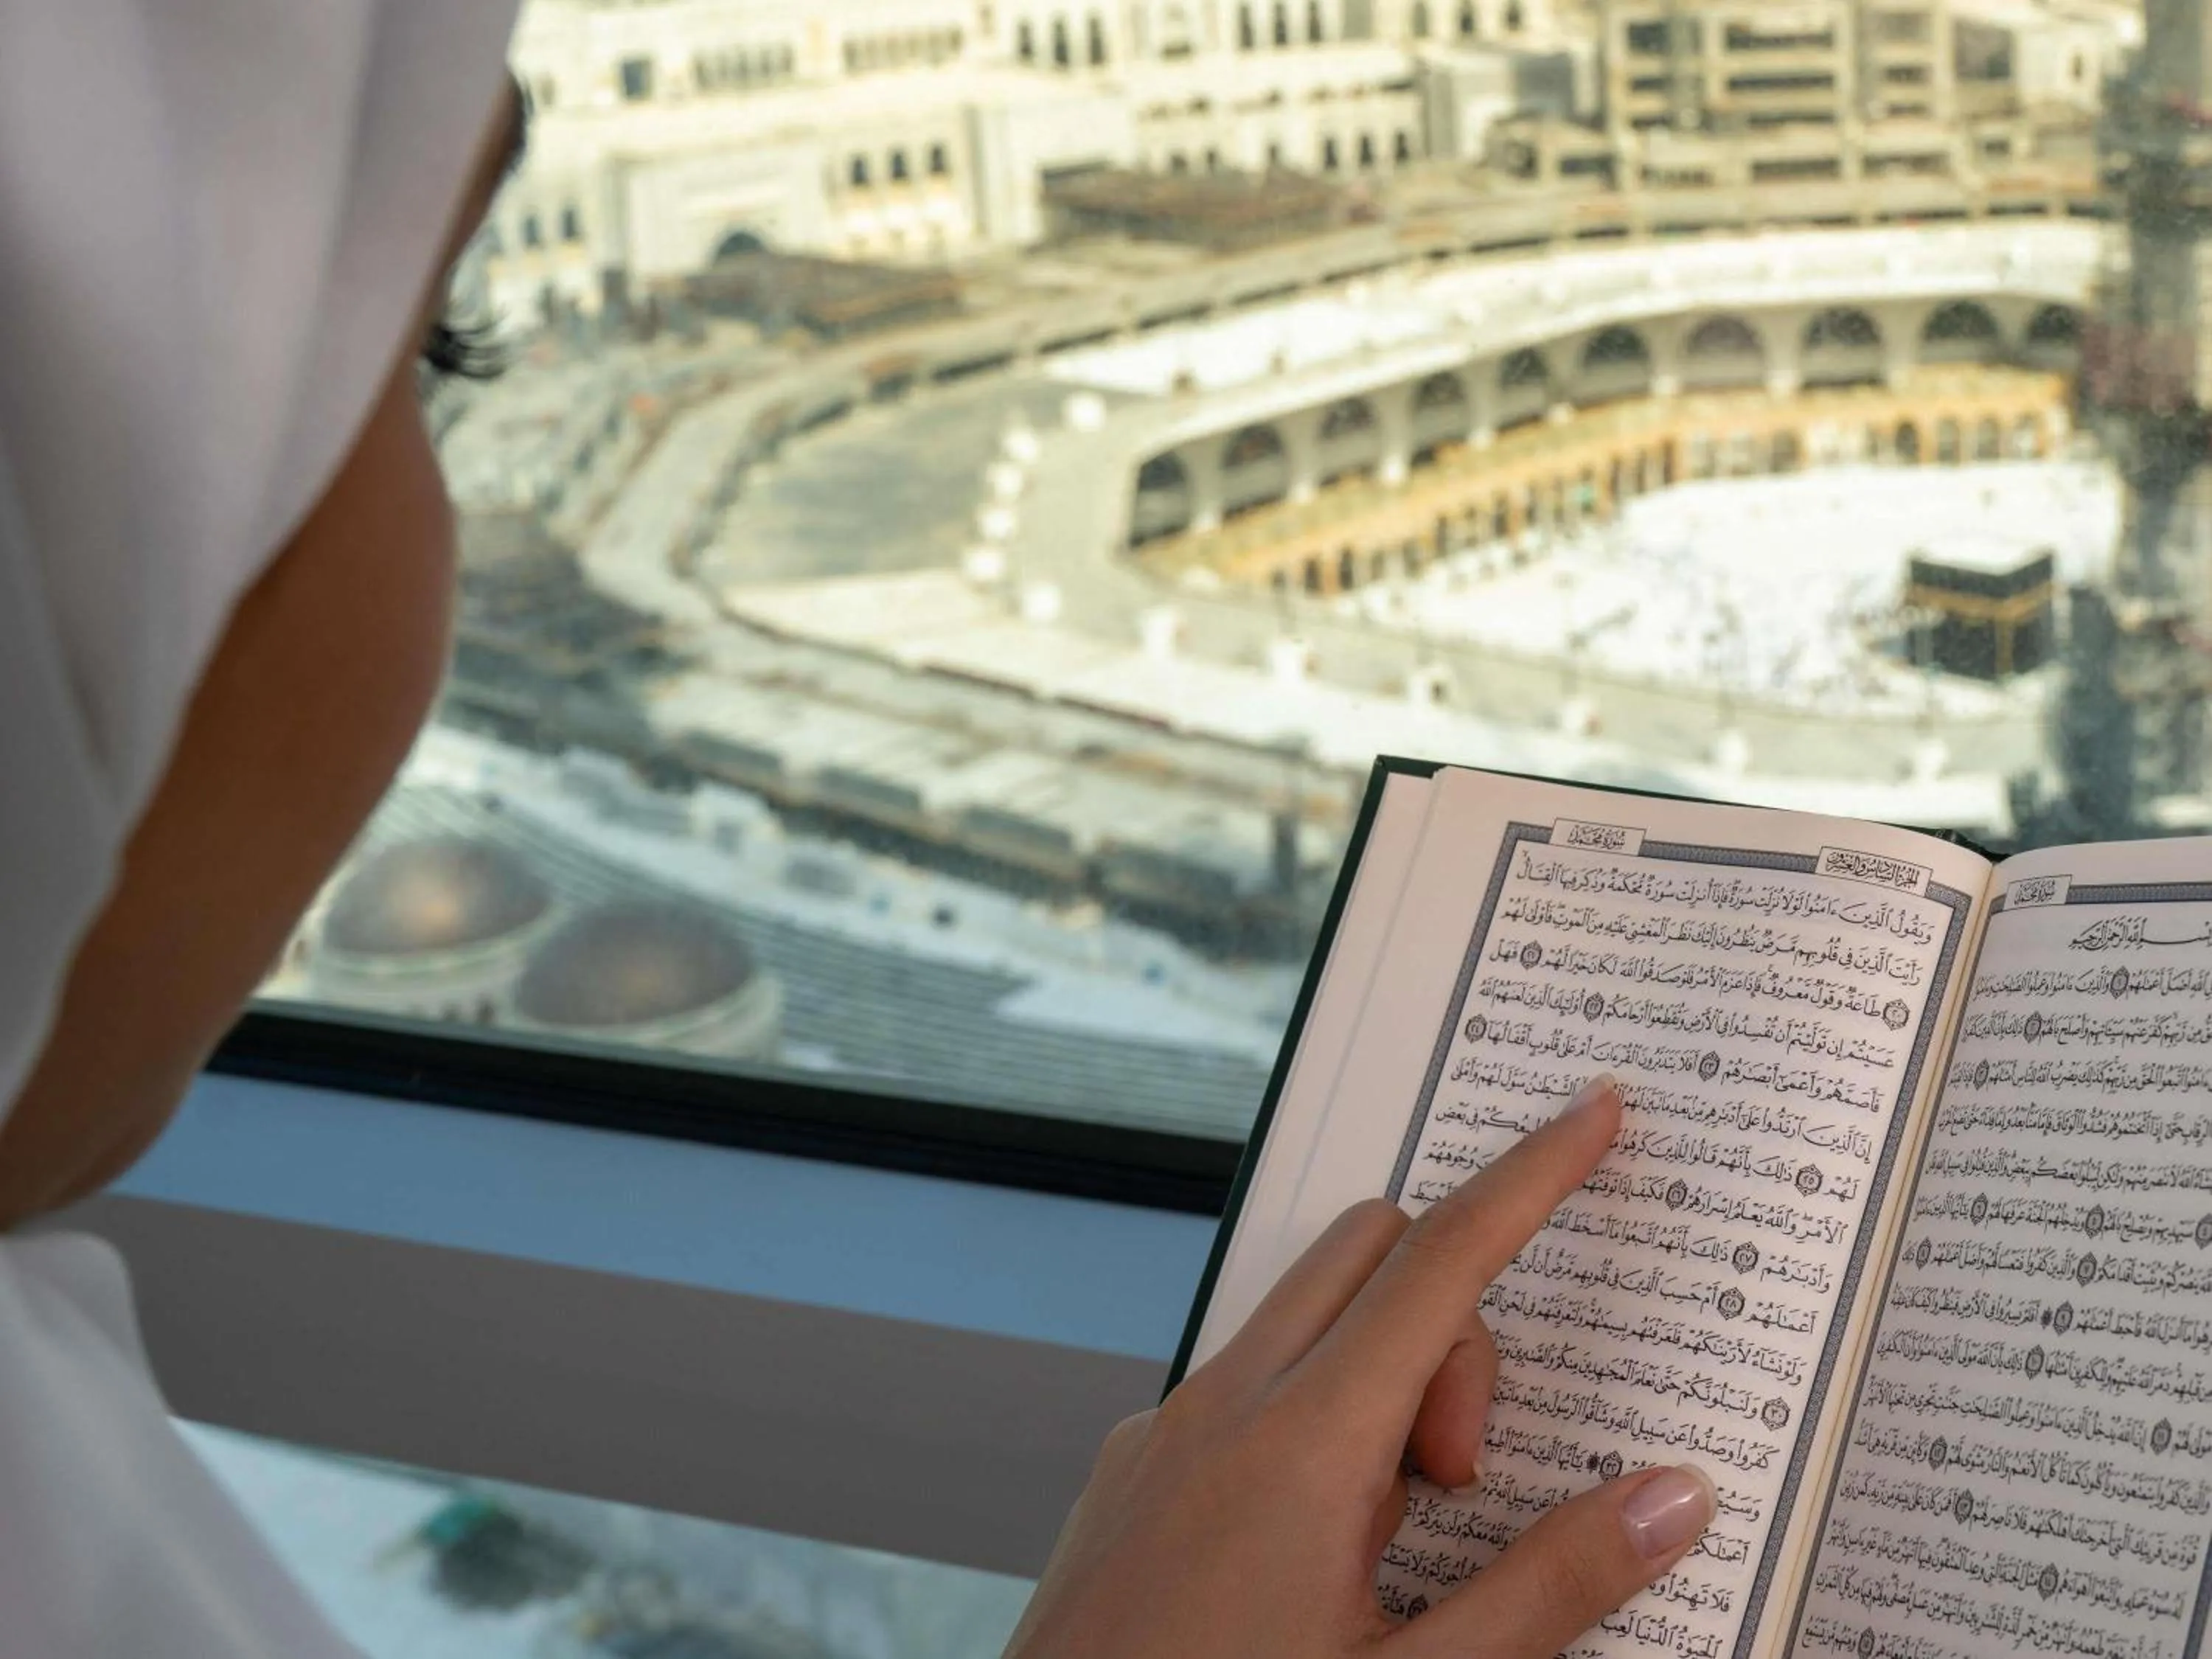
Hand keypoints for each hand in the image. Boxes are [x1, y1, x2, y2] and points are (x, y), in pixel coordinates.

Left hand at [1006, 1075, 1712, 1658]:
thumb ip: (1549, 1586)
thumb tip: (1669, 1497)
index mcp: (1303, 1445)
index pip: (1446, 1261)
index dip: (1533, 1177)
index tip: (1593, 1114)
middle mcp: (1222, 1407)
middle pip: (1371, 1255)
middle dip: (1453, 1323)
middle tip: (1463, 1480)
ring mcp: (1163, 1433)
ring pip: (1302, 1325)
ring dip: (1376, 1387)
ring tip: (1387, 1547)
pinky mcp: (1128, 1473)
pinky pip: (1240, 1389)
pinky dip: (1306, 1424)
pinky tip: (1310, 1561)